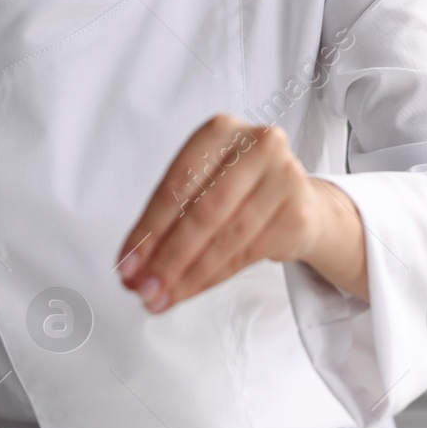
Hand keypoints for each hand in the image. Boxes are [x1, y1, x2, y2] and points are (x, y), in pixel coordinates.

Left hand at [115, 114, 368, 310]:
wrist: (300, 203)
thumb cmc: (239, 192)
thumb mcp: (201, 188)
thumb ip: (167, 221)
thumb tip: (133, 267)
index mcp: (221, 131)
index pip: (177, 184)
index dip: (148, 229)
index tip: (127, 264)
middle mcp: (258, 146)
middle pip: (202, 212)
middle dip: (167, 257)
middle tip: (142, 288)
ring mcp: (285, 178)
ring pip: (225, 238)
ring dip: (188, 275)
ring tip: (162, 297)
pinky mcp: (298, 215)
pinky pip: (246, 255)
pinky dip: (212, 278)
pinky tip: (191, 290)